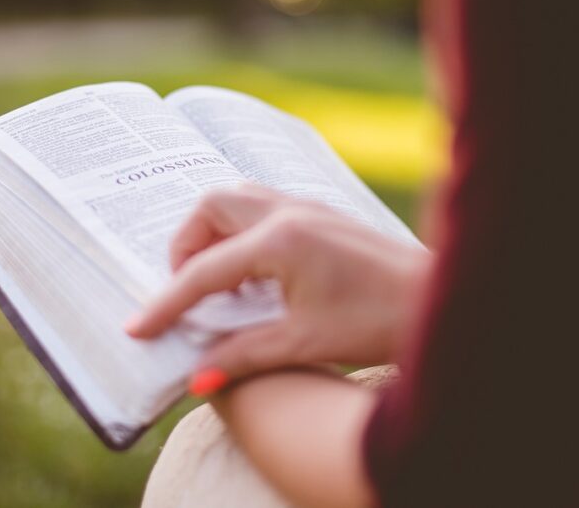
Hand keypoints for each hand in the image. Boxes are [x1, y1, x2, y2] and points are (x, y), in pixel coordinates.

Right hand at [126, 184, 429, 386]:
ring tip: (217, 281)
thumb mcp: (304, 343)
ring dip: (214, 233)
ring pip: (237, 199)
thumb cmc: (380, 321)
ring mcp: (308, 207)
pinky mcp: (322, 214)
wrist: (439, 301)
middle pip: (210, 207)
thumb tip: (197, 378)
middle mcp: (289, 212)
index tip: (139, 327)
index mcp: (280, 241)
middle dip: (186, 245)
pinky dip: (242, 232)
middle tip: (187, 291)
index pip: (203, 270)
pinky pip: (262, 207)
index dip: (166, 303)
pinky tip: (255, 274)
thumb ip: (243, 356)